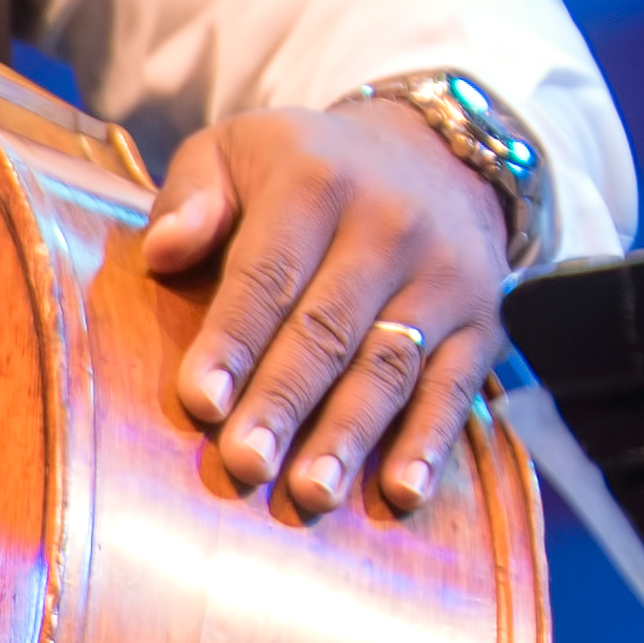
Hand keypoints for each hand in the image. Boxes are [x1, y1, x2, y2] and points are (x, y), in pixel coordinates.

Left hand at [143, 96, 513, 521]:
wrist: (438, 155)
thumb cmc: (310, 170)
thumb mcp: (240, 148)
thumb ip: (193, 194)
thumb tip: (162, 252)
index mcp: (317, 182)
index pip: (268, 274)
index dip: (233, 340)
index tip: (200, 402)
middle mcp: (389, 226)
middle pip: (327, 329)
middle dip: (283, 401)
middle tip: (244, 464)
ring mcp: (443, 277)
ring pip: (389, 366)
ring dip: (349, 435)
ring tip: (310, 494)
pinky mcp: (482, 321)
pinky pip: (456, 388)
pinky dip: (430, 442)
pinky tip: (400, 491)